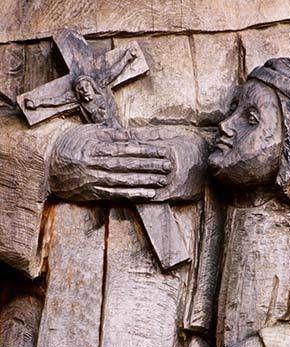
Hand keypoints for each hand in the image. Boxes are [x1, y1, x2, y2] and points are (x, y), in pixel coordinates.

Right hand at [49, 124, 173, 200]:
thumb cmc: (68, 146)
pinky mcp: (94, 193)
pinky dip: (134, 194)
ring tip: (163, 180)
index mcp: (96, 146)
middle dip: (150, 165)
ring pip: (126, 180)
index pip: (127, 148)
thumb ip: (109, 134)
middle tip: (169, 165)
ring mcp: (96, 179)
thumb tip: (131, 134)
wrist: (44, 166)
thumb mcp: (86, 133)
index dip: (146, 149)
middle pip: (129, 164)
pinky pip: (117, 194)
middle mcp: (97, 163)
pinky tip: (148, 194)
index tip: (162, 150)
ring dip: (146, 180)